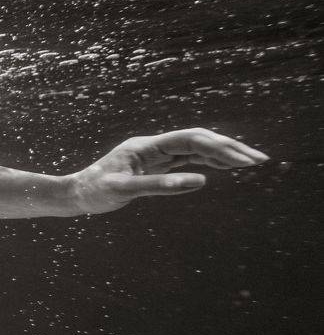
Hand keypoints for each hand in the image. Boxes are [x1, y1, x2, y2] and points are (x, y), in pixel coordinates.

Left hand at [69, 128, 267, 213]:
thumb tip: (202, 180)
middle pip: (197, 140)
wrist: (75, 194)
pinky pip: (186, 159)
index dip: (219, 147)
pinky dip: (208, 161)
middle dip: (229, 147)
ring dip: (222, 153)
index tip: (243, 160)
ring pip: (194, 148)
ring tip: (250, 162)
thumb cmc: (94, 192)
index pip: (190, 140)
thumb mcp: (124, 191)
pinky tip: (225, 166)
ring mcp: (154, 154)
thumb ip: (161, 186)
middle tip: (258, 160)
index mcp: (145, 147)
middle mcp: (152, 146)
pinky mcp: (154, 165)